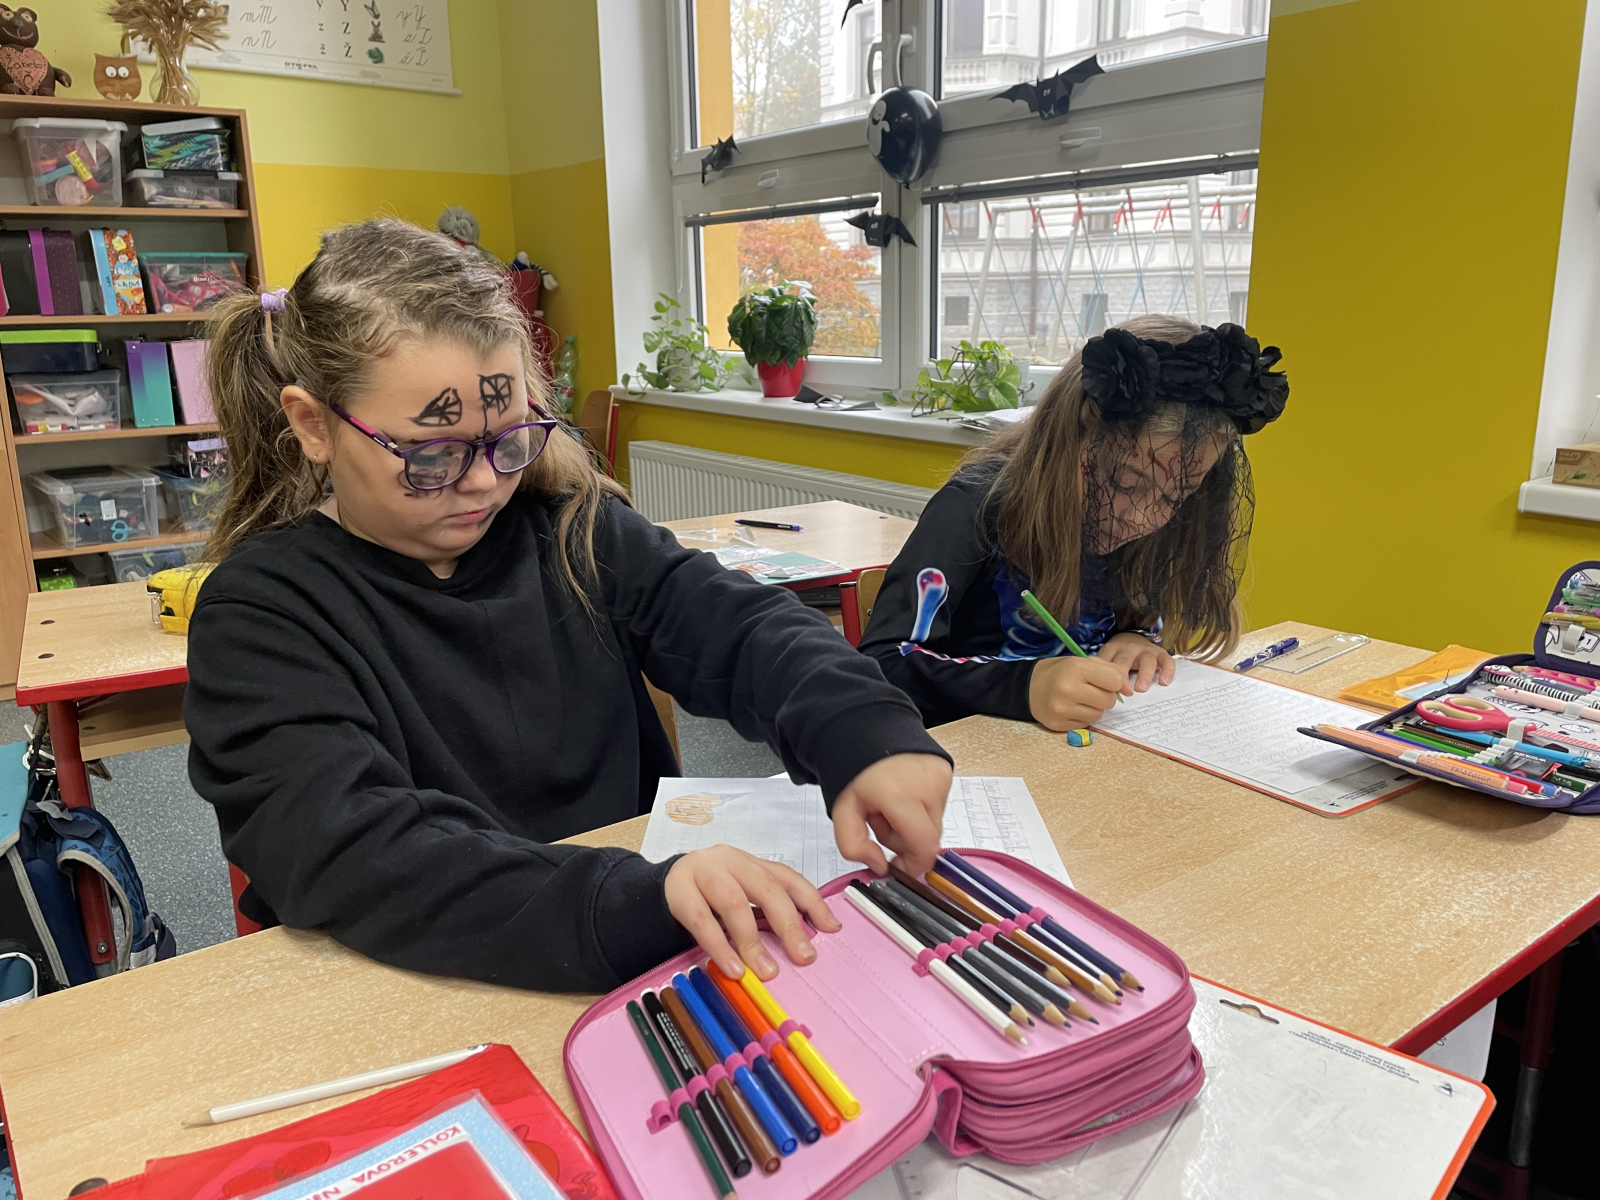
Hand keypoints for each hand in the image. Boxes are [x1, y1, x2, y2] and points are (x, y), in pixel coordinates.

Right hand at [665, 845, 840, 980]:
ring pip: (735, 903)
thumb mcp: (741, 895)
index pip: (788, 878)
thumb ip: (767, 911)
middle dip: (788, 924)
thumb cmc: (708, 894)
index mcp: (751, 862)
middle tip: (803, 956)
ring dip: (752, 941)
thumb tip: (802, 941)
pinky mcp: (679, 890)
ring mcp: (703, 872)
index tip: (831, 928)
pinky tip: (732, 967)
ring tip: (766, 970)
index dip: (812, 903)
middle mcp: (731, 861)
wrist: (660, 886)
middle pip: (767, 888)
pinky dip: (720, 946)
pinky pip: (702, 920)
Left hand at [832, 753, 951, 877]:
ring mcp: (941, 779)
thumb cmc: (855, 771)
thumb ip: (853, 846)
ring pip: (933, 824)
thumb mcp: (842, 811)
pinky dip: (920, 808)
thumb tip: (880, 867)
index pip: (925, 847)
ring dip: (912, 825)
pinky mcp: (946, 773)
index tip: (897, 866)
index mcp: (901, 796)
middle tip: (881, 822)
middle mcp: (928, 787)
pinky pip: (937, 806)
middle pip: (927, 839)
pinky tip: (903, 793)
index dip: (913, 865)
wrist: (868, 732)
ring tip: (890, 805)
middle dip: (904, 841)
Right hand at [1028, 655, 1125, 730]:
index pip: (1114, 681)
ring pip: (1098, 715)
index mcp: (1076, 668)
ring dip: (1094, 708)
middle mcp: (1068, 689)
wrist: (1028, 687)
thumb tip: (1129, 691)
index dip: (1115, 682)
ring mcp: (1062, 709)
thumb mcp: (1082, 662)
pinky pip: (1085, 724)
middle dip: (1104, 697)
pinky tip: (1071, 708)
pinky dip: (1082, 717)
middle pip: (1108, 701)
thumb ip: (1110, 671)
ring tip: (1080, 699)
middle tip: (1090, 691)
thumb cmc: (1060, 672)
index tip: (1106, 682)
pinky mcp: (1058, 724)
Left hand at [1097, 632, 1175, 693]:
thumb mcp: (1107, 658)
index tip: (1109, 692)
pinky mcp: (1161, 653)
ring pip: (1147, 660)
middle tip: (1124, 692)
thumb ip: (1103, 672)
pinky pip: (1167, 661)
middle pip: (1125, 660)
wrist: (1132, 637)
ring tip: (1141, 689)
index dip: (1107, 676)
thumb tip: (1099, 693)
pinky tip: (1164, 682)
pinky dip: (1167, 671)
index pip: (1108, 661)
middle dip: (1123, 676)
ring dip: (1144, 675)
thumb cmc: (1118, 655)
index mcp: (1113, 648)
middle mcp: (1129, 648)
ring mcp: (1146, 650)